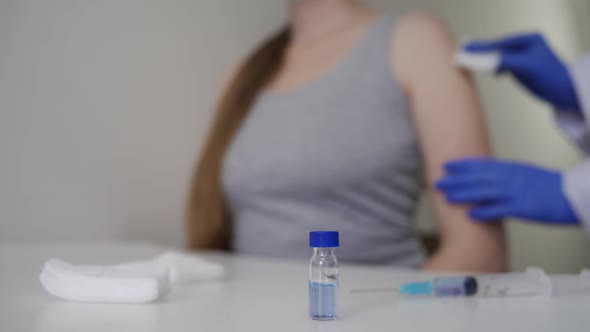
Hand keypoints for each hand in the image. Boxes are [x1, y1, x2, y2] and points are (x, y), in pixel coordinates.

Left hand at [436, 158, 577, 223]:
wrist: (570, 195)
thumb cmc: (548, 186)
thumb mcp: (524, 171)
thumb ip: (504, 173)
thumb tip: (486, 175)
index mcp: (511, 168)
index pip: (480, 164)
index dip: (461, 165)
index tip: (446, 165)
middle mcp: (510, 178)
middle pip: (476, 178)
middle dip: (455, 180)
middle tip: (437, 182)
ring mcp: (514, 192)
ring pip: (483, 192)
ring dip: (463, 194)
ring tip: (446, 197)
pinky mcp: (521, 208)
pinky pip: (498, 210)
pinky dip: (483, 212)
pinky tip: (470, 215)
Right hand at [465, 33, 579, 110]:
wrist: (564, 93)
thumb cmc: (550, 77)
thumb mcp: (526, 66)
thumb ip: (503, 61)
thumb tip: (481, 61)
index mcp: (529, 39)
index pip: (499, 43)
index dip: (481, 47)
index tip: (464, 49)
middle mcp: (525, 46)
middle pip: (497, 48)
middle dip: (480, 51)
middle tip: (460, 51)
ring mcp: (522, 58)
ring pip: (498, 57)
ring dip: (484, 60)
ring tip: (467, 58)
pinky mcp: (521, 69)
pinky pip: (502, 65)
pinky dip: (493, 67)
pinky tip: (488, 71)